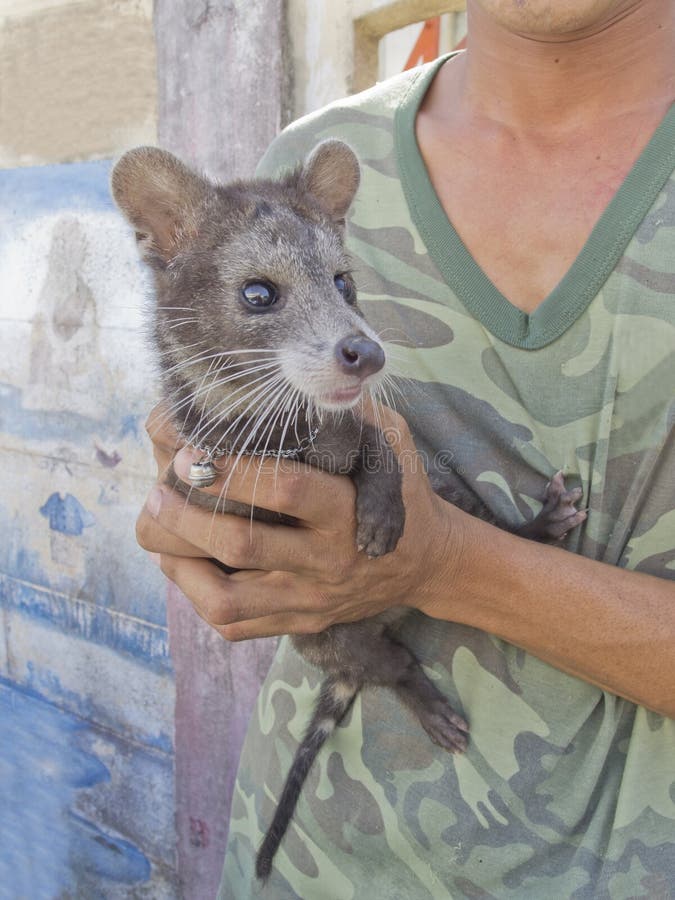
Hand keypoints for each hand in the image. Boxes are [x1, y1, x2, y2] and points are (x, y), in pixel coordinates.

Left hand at [136, 403, 465, 640]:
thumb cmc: (402, 492)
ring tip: (158, 528)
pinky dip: (194, 594)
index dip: (234, 471)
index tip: (193, 451)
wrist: (425, 563)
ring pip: (228, 597)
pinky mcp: (298, 622)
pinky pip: (234, 623)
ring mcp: (310, 598)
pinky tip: (181, 561)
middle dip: (189, 516)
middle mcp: (327, 561)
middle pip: (245, 545)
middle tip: (159, 489)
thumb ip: (353, 415)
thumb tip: (308, 376)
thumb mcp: (392, 444)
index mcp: (349, 512)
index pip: (286, 489)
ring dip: (181, 562)